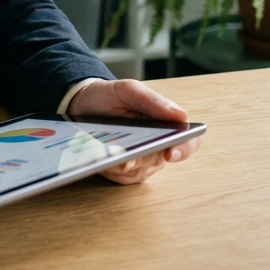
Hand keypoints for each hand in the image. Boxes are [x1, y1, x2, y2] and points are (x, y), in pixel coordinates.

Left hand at [66, 79, 201, 184]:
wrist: (81, 104)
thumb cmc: (109, 96)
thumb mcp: (128, 90)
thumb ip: (153, 101)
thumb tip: (182, 116)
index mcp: (166, 124)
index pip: (188, 141)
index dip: (184, 149)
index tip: (170, 153)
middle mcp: (158, 145)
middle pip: (159, 160)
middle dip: (142, 160)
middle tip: (126, 159)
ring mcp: (143, 160)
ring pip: (140, 172)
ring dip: (124, 166)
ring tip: (107, 157)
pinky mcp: (126, 170)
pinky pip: (124, 178)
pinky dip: (112, 170)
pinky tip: (101, 160)